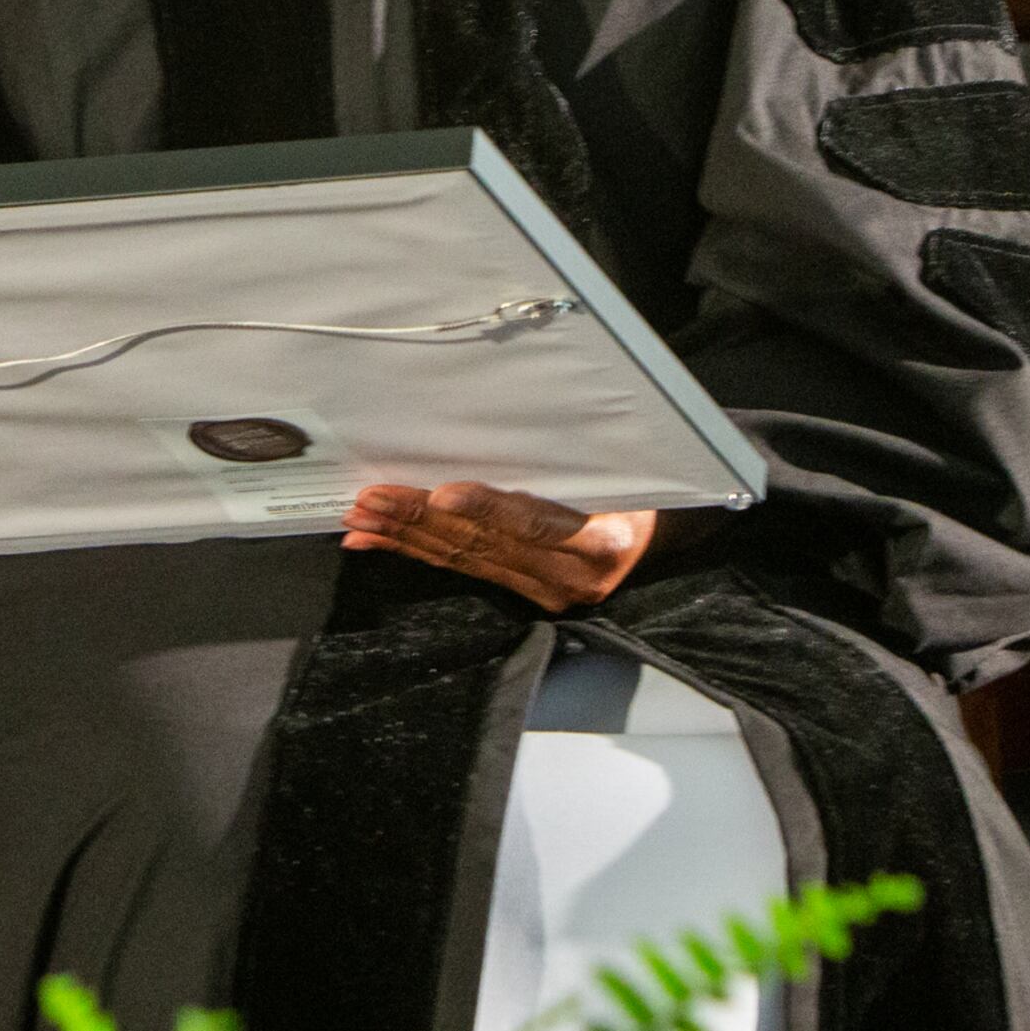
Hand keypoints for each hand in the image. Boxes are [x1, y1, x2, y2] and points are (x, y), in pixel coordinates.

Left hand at [339, 484, 658, 612]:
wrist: (665, 536)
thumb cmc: (646, 491)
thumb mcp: (629, 471)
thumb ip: (577, 466)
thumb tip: (518, 437)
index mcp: (600, 542)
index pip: (534, 523)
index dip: (487, 509)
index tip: (444, 493)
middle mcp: (568, 577)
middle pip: (484, 545)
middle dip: (422, 520)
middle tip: (374, 501)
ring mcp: (545, 591)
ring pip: (465, 560)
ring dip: (408, 538)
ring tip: (363, 521)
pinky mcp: (527, 593)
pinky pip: (465, 569)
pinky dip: (419, 552)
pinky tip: (382, 543)